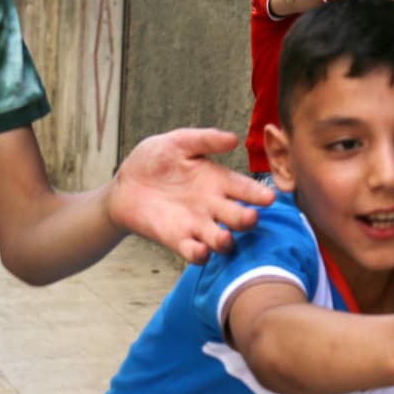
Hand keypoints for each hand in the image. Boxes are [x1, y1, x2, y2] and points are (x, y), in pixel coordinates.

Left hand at [106, 128, 274, 264]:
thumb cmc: (154, 160)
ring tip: (224, 238)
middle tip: (250, 218)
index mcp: (218, 180)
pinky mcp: (177, 239)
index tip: (269, 197)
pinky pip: (194, 252)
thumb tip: (233, 139)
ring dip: (224, 241)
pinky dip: (199, 254)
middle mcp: (213, 205)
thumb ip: (205, 139)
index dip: (257, 193)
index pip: (244, 188)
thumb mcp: (178, 142)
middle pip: (237, 217)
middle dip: (245, 219)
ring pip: (220, 238)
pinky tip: (200, 251)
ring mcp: (196, 225)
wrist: (124, 184)